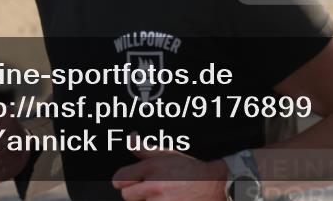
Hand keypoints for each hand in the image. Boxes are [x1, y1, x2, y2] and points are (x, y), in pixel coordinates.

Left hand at [112, 140, 226, 200]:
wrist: (213, 187)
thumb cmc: (191, 170)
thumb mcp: (169, 154)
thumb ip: (145, 149)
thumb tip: (131, 138)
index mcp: (153, 169)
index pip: (119, 179)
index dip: (124, 179)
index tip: (130, 179)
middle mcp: (154, 187)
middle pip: (126, 195)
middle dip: (136, 191)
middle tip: (151, 187)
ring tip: (164, 194)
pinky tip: (169, 200)